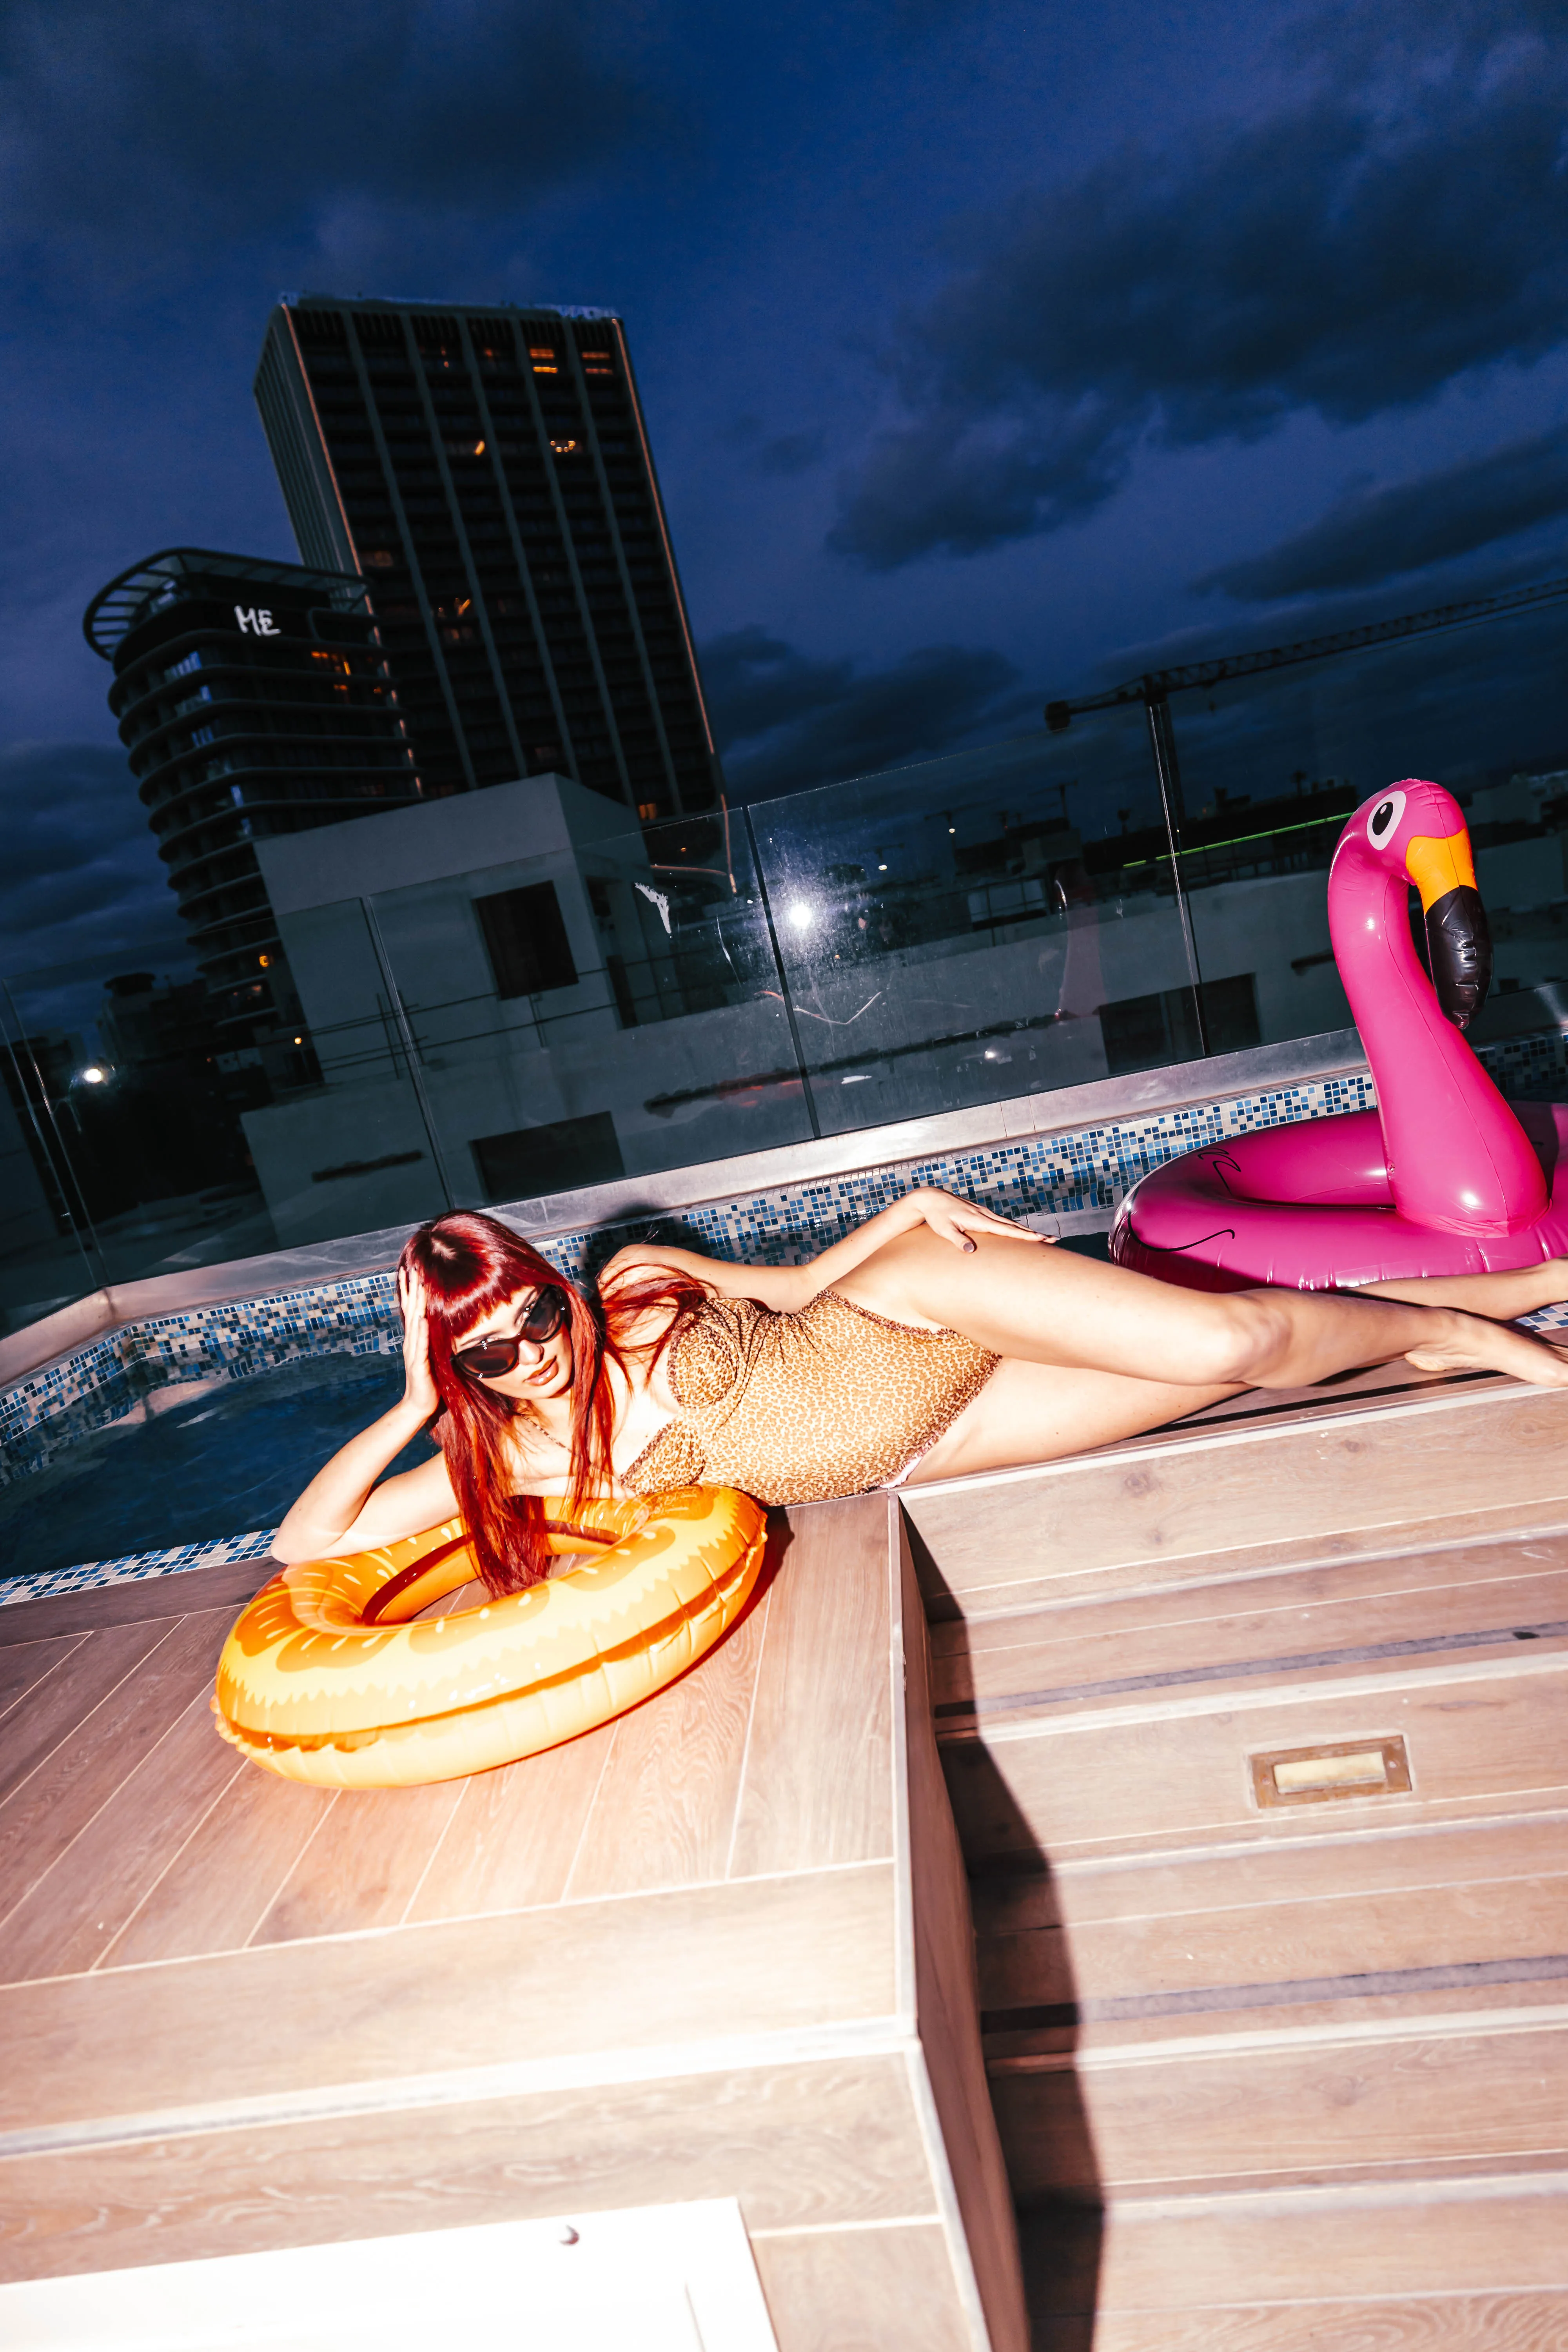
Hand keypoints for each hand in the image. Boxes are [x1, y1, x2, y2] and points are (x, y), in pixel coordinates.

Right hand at [397, 1269, 440, 1419]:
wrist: (419, 1404)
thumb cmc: (429, 1380)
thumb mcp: (433, 1355)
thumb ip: (432, 1339)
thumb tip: (438, 1323)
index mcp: (415, 1339)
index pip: (411, 1309)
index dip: (409, 1290)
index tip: (409, 1270)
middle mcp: (411, 1342)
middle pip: (411, 1310)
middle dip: (411, 1289)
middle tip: (410, 1268)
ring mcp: (413, 1352)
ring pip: (415, 1323)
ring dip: (416, 1304)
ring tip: (417, 1286)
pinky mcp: (419, 1364)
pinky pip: (420, 1345)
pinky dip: (421, 1331)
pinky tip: (421, 1319)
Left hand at [903, 1186, 1051, 1254]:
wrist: (931, 1198)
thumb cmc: (936, 1217)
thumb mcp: (944, 1229)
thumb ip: (957, 1239)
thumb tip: (970, 1251)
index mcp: (978, 1219)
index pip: (1006, 1229)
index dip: (1024, 1235)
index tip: (1040, 1239)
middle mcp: (985, 1214)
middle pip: (1014, 1226)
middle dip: (1033, 1234)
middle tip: (1053, 1240)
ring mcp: (984, 1213)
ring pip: (1010, 1223)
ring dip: (1026, 1231)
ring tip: (1043, 1238)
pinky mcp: (981, 1213)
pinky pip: (1002, 1222)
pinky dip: (1015, 1228)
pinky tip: (1021, 1232)